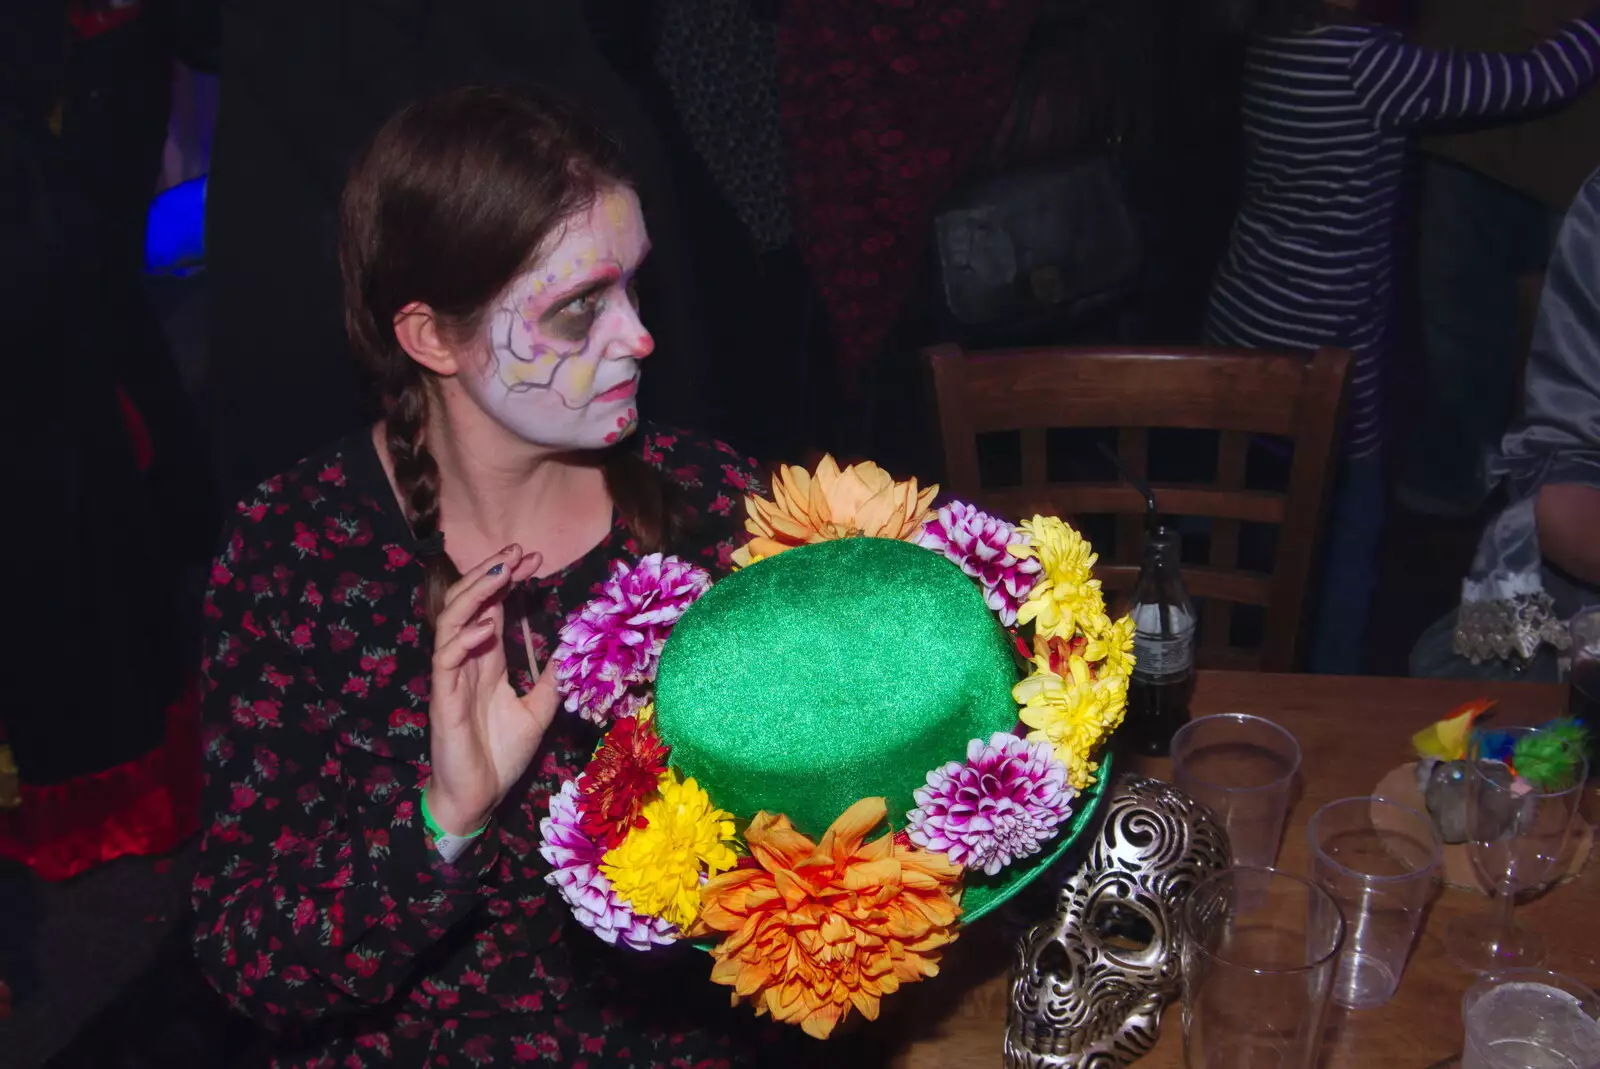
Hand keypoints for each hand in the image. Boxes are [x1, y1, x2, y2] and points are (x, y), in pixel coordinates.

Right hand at [427, 545, 557, 835]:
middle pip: (468, 603)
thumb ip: (549, 681)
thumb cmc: (500, 756)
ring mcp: (451, 679)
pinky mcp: (442, 700)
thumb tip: (572, 653)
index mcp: (485, 662)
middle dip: (491, 573)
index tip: (536, 559)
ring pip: (449, 621)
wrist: (478, 798)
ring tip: (501, 571)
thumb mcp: (537, 712)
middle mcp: (465, 662)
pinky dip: (464, 640)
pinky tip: (486, 627)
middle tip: (519, 551)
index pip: (493, 607)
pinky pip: (445, 661)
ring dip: (475, 592)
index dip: (509, 580)